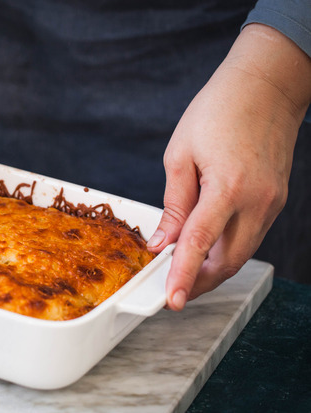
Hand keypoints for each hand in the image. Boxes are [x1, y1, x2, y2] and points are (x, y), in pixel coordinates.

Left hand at [147, 24, 310, 310]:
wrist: (266, 86)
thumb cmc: (218, 112)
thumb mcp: (181, 154)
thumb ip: (173, 203)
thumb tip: (162, 242)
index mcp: (228, 187)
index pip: (200, 243)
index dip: (182, 276)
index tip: (171, 300)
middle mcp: (257, 201)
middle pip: (228, 261)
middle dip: (198, 283)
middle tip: (172, 293)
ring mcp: (271, 203)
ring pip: (242, 253)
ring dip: (213, 270)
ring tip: (184, 276)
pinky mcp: (276, 200)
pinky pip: (250, 237)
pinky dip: (227, 250)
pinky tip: (206, 252)